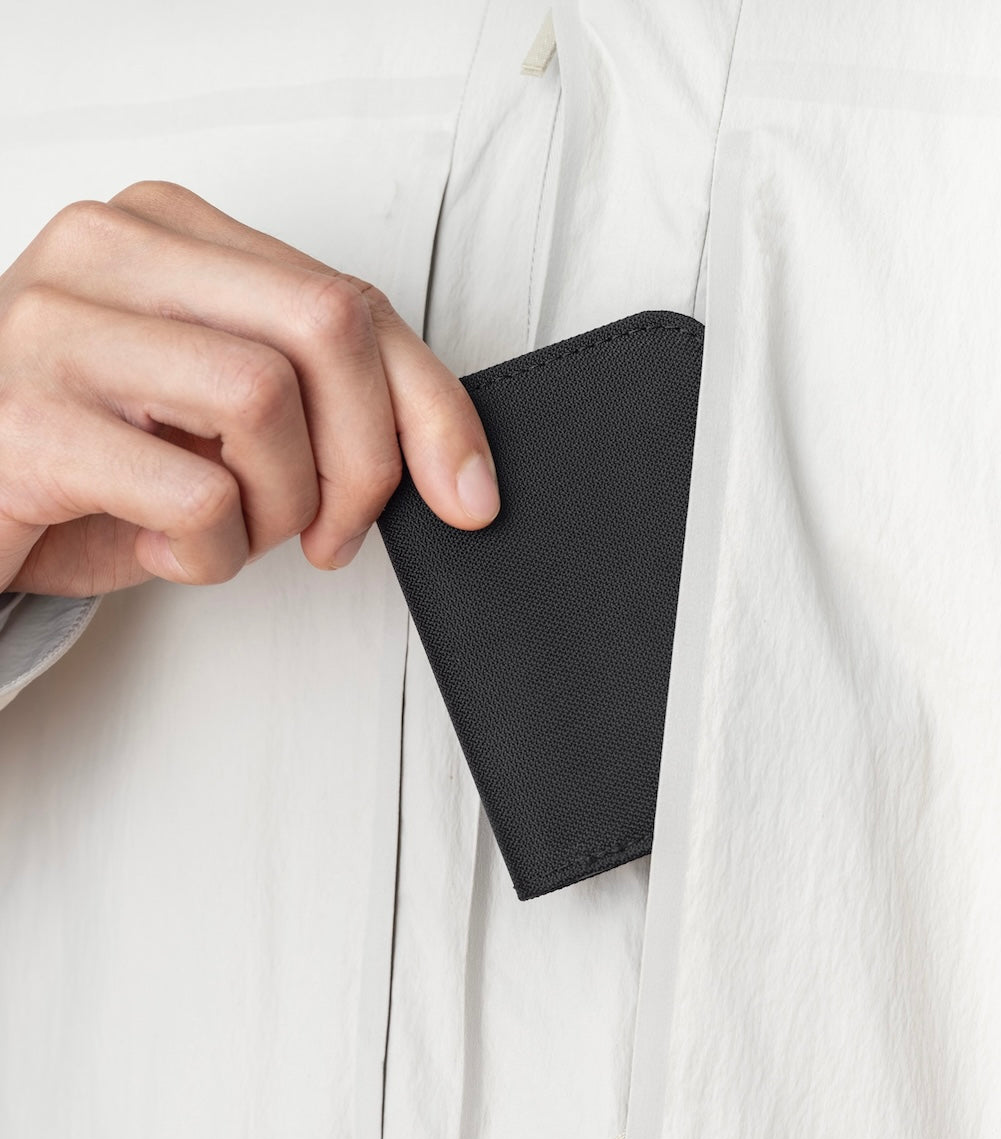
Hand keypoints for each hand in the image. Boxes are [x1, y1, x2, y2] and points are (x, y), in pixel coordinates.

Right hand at [0, 180, 499, 595]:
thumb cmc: (97, 464)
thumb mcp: (226, 421)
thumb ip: (323, 403)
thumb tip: (455, 468)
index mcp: (174, 233)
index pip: (352, 301)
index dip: (432, 408)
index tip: (466, 492)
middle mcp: (111, 251)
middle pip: (327, 326)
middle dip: (366, 458)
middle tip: (333, 531)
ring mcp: (58, 323)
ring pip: (264, 397)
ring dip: (278, 506)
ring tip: (228, 529)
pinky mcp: (24, 415)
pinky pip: (196, 492)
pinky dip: (209, 552)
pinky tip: (164, 545)